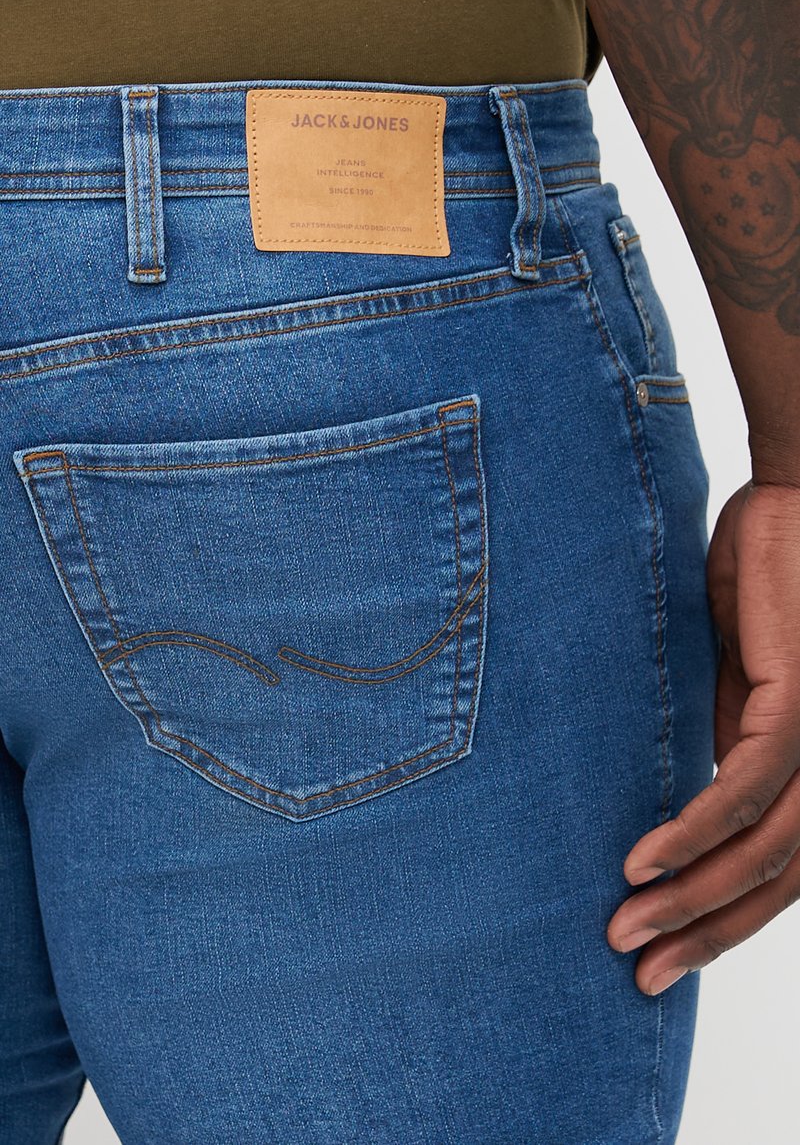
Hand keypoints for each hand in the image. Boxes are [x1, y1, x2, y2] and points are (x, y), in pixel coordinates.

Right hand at [606, 478, 799, 994]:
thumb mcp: (735, 682)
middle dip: (707, 935)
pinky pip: (747, 788)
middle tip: (639, 973)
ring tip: (625, 932)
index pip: (777, 870)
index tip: (661, 957)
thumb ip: (722, 741)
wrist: (797, 503)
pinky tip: (645, 862)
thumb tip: (686, 804)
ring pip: (767, 851)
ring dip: (693, 900)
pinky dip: (695, 832)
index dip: (722, 922)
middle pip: (779, 882)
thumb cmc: (767, 583)